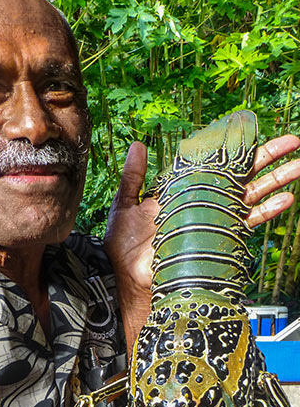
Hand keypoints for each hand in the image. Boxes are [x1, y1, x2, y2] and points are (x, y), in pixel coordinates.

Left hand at [105, 134, 299, 292]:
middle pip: (241, 174)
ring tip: (299, 165)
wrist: (127, 277)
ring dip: (277, 179)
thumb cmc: (123, 246)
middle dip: (268, 157)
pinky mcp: (216, 238)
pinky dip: (267, 211)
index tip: (254, 130)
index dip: (234, 148)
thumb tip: (138, 144)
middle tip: (293, 141)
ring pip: (251, 194)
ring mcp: (212, 219)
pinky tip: (286, 199)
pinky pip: (247, 222)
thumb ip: (134, 176)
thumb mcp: (125, 204)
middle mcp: (202, 202)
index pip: (214, 163)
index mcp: (182, 190)